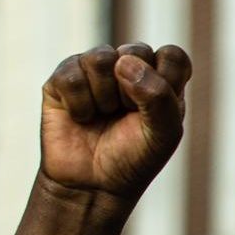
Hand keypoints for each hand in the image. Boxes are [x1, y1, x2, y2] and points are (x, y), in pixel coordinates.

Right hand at [38, 44, 191, 209]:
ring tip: (103, 116)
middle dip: (133, 92)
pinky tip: (81, 118)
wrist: (92, 183)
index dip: (166, 79)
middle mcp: (129, 69)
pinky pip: (71, 75)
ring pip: (101, 58)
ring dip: (105, 97)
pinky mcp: (63, 78)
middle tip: (127, 116)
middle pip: (135, 51)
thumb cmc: (134, 157)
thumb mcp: (163, 134)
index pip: (172, 56)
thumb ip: (159, 96)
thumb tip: (124, 62)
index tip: (157, 109)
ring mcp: (94, 71)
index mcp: (161, 81)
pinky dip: (79, 104)